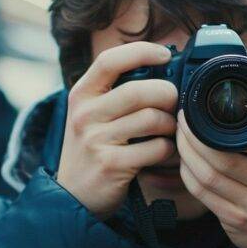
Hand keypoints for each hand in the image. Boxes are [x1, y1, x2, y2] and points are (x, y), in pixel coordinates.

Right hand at [56, 42, 177, 218]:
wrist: (72, 195)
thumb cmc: (92, 149)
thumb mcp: (92, 115)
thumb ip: (117, 92)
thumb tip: (163, 70)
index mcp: (81, 94)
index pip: (109, 60)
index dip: (140, 52)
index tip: (164, 54)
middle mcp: (84, 114)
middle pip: (138, 91)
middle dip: (166, 95)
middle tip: (174, 103)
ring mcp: (96, 140)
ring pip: (151, 119)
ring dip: (170, 125)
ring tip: (169, 130)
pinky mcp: (111, 164)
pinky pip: (155, 148)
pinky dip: (168, 149)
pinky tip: (164, 152)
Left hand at [177, 68, 246, 247]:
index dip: (215, 122)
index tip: (198, 106)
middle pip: (221, 157)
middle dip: (193, 136)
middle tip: (181, 119)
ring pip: (207, 176)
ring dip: (186, 154)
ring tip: (179, 136)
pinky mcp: (236, 221)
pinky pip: (203, 195)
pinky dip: (188, 175)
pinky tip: (184, 161)